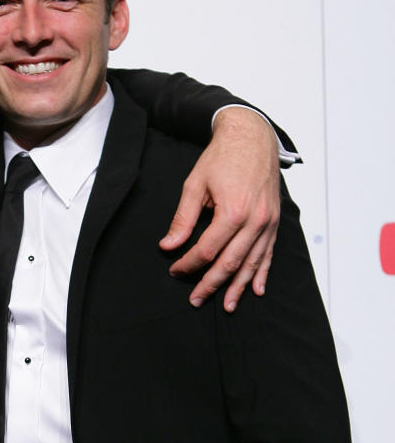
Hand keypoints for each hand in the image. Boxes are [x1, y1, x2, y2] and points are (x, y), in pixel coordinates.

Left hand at [160, 108, 280, 311]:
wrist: (252, 137)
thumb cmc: (222, 157)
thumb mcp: (195, 185)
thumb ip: (182, 218)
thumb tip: (168, 245)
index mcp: (233, 211)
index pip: (207, 250)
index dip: (188, 263)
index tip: (175, 269)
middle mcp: (255, 220)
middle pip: (230, 263)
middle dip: (211, 284)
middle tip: (195, 299)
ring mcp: (268, 222)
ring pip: (251, 263)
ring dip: (238, 287)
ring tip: (226, 305)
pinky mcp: (275, 221)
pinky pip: (269, 253)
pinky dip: (262, 273)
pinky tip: (256, 290)